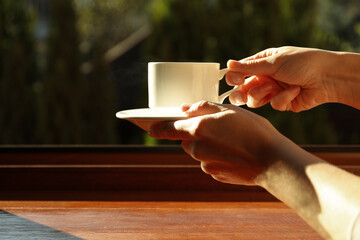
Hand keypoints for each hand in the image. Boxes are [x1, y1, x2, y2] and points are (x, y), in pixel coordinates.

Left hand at [148, 101, 286, 185]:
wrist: (272, 161)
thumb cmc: (253, 131)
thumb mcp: (229, 111)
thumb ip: (203, 107)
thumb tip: (184, 109)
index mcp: (198, 129)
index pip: (168, 129)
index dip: (158, 128)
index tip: (150, 128)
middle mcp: (196, 149)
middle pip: (187, 139)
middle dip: (197, 133)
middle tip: (220, 128)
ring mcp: (205, 164)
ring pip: (199, 151)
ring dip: (209, 144)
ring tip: (232, 140)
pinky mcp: (215, 175)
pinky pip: (211, 163)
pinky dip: (218, 157)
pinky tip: (235, 153)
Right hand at [226, 46, 337, 111]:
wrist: (327, 77)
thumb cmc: (302, 63)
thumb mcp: (273, 62)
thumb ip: (249, 67)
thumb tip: (228, 64)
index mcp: (262, 63)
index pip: (240, 72)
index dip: (234, 77)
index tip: (236, 79)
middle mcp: (265, 78)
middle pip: (243, 90)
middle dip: (240, 93)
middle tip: (241, 95)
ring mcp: (273, 91)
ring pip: (254, 100)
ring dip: (262, 93)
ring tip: (273, 87)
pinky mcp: (282, 103)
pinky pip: (274, 104)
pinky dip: (283, 97)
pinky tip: (295, 90)